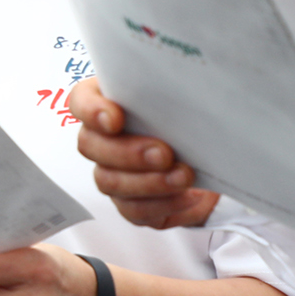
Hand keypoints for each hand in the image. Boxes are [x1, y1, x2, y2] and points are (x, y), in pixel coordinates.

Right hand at [70, 76, 218, 228]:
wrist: (214, 156)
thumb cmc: (191, 120)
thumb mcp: (183, 97)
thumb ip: (170, 90)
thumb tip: (183, 84)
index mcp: (105, 104)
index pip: (79, 102)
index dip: (91, 111)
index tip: (115, 119)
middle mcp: (101, 140)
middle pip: (90, 146)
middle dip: (128, 152)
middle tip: (164, 153)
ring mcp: (112, 173)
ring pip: (109, 182)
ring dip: (148, 182)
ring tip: (184, 176)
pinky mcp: (130, 204)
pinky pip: (134, 211)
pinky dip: (163, 205)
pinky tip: (189, 195)